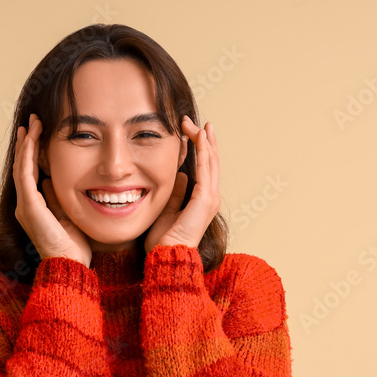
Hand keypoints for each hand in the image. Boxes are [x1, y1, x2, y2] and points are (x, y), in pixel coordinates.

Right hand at [13, 113, 93, 267]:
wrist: (70, 265)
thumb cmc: (73, 245)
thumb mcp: (66, 213)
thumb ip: (56, 197)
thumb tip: (50, 180)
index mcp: (33, 207)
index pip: (30, 173)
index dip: (32, 152)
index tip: (38, 133)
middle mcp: (24, 205)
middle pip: (22, 166)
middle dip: (27, 142)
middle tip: (32, 121)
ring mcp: (24, 206)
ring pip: (21, 167)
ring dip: (26, 144)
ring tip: (31, 124)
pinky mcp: (28, 207)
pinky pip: (25, 175)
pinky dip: (27, 156)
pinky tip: (31, 140)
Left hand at [144, 115, 220, 252]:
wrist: (167, 254)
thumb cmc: (165, 238)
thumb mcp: (169, 208)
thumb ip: (176, 192)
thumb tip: (181, 176)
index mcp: (203, 199)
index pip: (205, 168)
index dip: (200, 149)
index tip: (190, 133)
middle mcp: (211, 196)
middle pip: (211, 161)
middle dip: (203, 139)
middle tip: (193, 122)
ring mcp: (210, 197)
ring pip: (211, 161)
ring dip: (204, 140)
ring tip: (197, 124)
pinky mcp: (205, 198)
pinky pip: (206, 169)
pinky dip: (203, 151)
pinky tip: (199, 137)